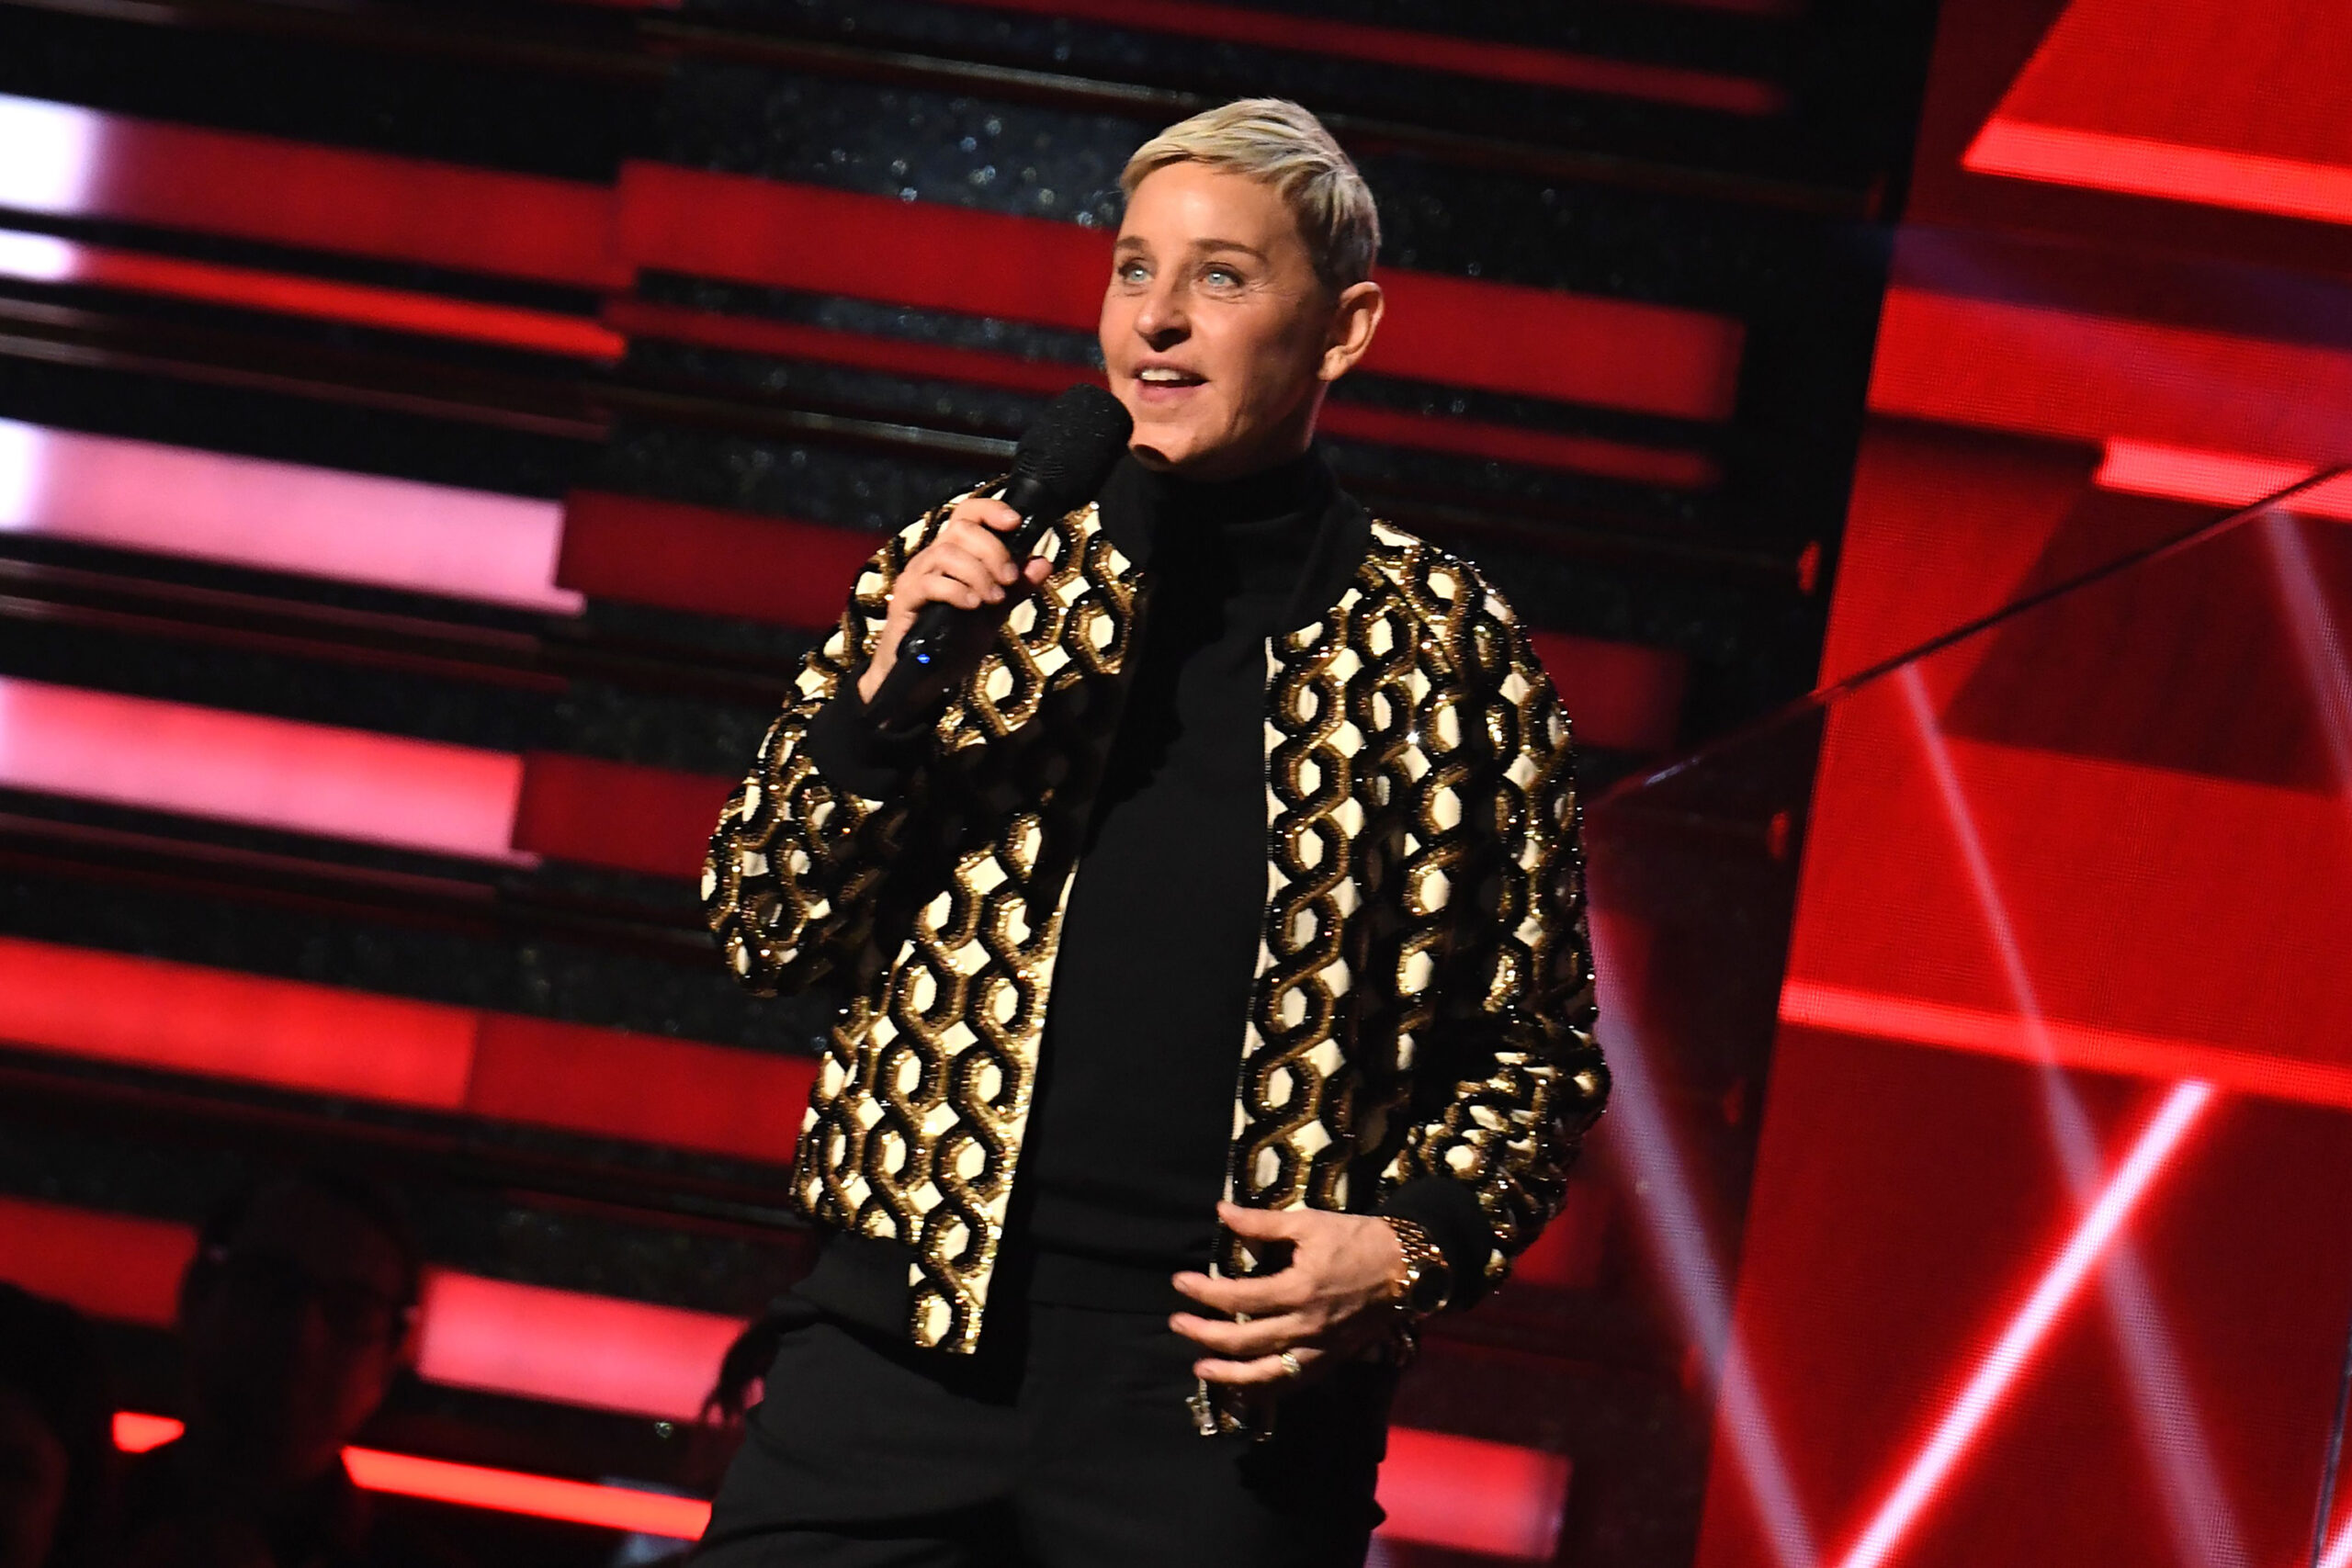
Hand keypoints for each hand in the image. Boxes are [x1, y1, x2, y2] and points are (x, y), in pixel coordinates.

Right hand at [857, 495, 1053, 703]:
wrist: (924, 681)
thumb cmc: (954, 642)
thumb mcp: (994, 613)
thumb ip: (1016, 588)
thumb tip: (1043, 562)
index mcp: (952, 555)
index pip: (967, 514)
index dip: (991, 510)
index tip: (1016, 522)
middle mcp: (930, 559)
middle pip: (960, 529)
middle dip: (993, 550)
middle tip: (1010, 579)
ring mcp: (914, 578)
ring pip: (946, 553)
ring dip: (979, 573)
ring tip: (994, 598)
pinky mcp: (903, 601)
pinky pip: (929, 583)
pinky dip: (957, 591)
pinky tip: (974, 606)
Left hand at [1170, 1201, 1404, 1387]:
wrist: (1406, 1267)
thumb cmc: (1356, 1239)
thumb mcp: (1308, 1223)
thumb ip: (1262, 1222)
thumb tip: (1221, 1212)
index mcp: (1298, 1290)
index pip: (1238, 1297)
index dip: (1204, 1292)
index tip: (1180, 1283)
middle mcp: (1306, 1327)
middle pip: (1244, 1341)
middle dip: (1204, 1335)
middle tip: (1177, 1324)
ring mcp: (1319, 1350)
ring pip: (1268, 1376)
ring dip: (1230, 1376)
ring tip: (1202, 1368)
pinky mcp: (1331, 1360)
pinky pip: (1293, 1383)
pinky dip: (1265, 1389)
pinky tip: (1244, 1386)